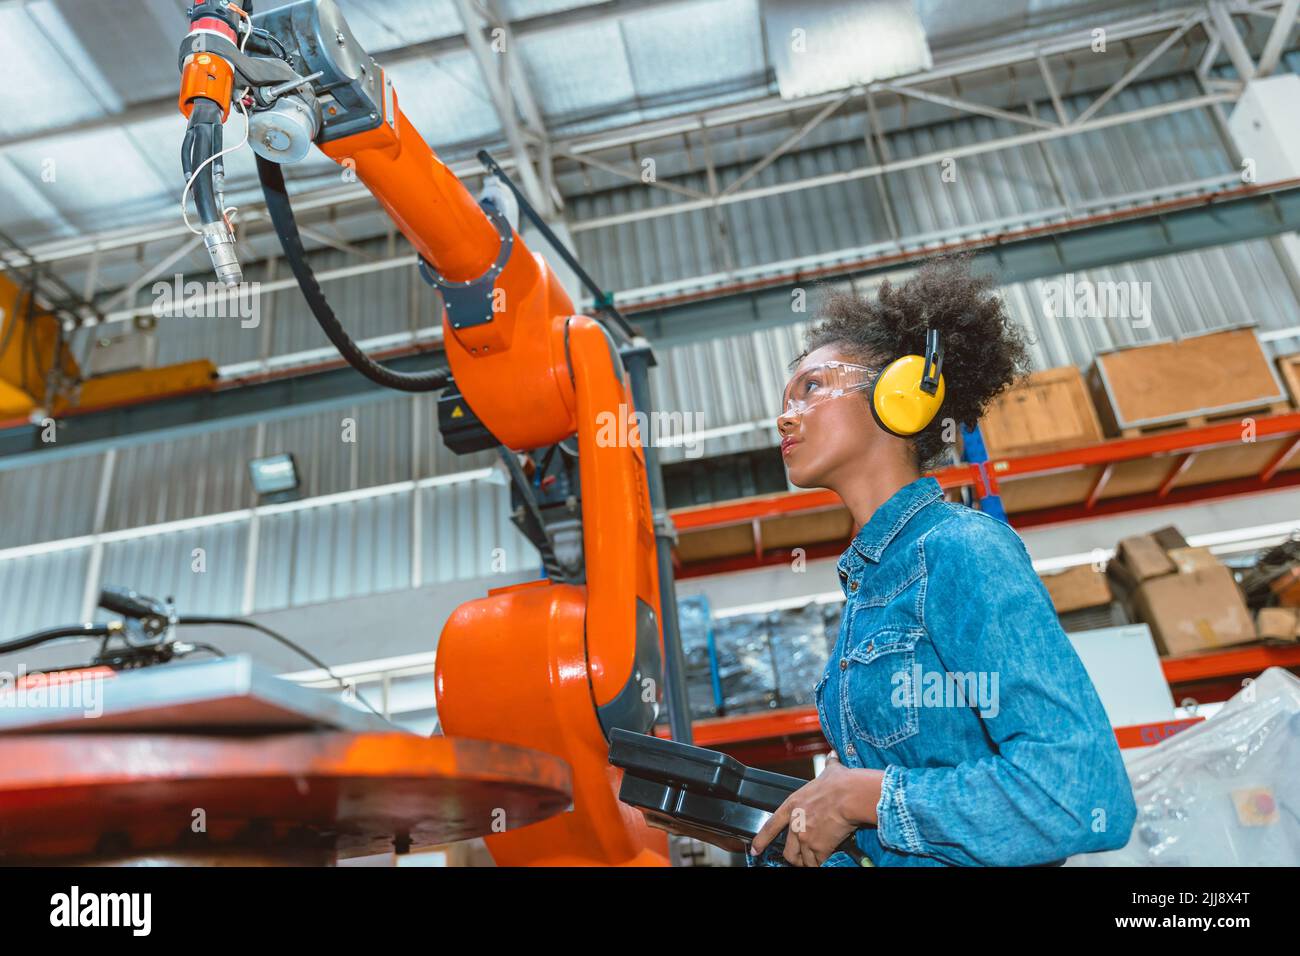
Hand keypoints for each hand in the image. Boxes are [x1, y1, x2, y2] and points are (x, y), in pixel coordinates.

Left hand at [750, 757, 883, 866]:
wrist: (850, 796)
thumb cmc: (840, 783)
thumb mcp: (830, 771)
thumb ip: (829, 765)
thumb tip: (832, 755)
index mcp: (793, 805)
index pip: (771, 825)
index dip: (761, 839)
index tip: (756, 849)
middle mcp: (796, 824)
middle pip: (787, 850)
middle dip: (793, 857)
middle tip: (801, 859)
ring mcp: (805, 837)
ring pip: (801, 860)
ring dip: (807, 863)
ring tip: (814, 861)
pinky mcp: (819, 848)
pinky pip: (817, 863)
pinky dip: (821, 864)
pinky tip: (826, 861)